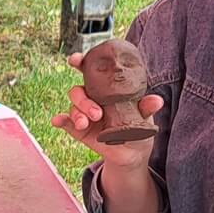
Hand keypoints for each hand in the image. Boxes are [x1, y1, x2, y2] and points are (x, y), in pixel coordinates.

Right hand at [49, 52, 164, 170]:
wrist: (133, 152)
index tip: (75, 60)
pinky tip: (57, 121)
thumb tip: (157, 101)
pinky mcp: (79, 130)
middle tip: (97, 114)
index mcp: (106, 90)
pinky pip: (65, 122)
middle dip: (84, 100)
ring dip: (77, 113)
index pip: (91, 72)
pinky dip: (60, 120)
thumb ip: (146, 107)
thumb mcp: (144, 116)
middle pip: (78, 91)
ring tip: (86, 124)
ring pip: (73, 106)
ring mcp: (84, 114)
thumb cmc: (138, 127)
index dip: (80, 62)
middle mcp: (92, 98)